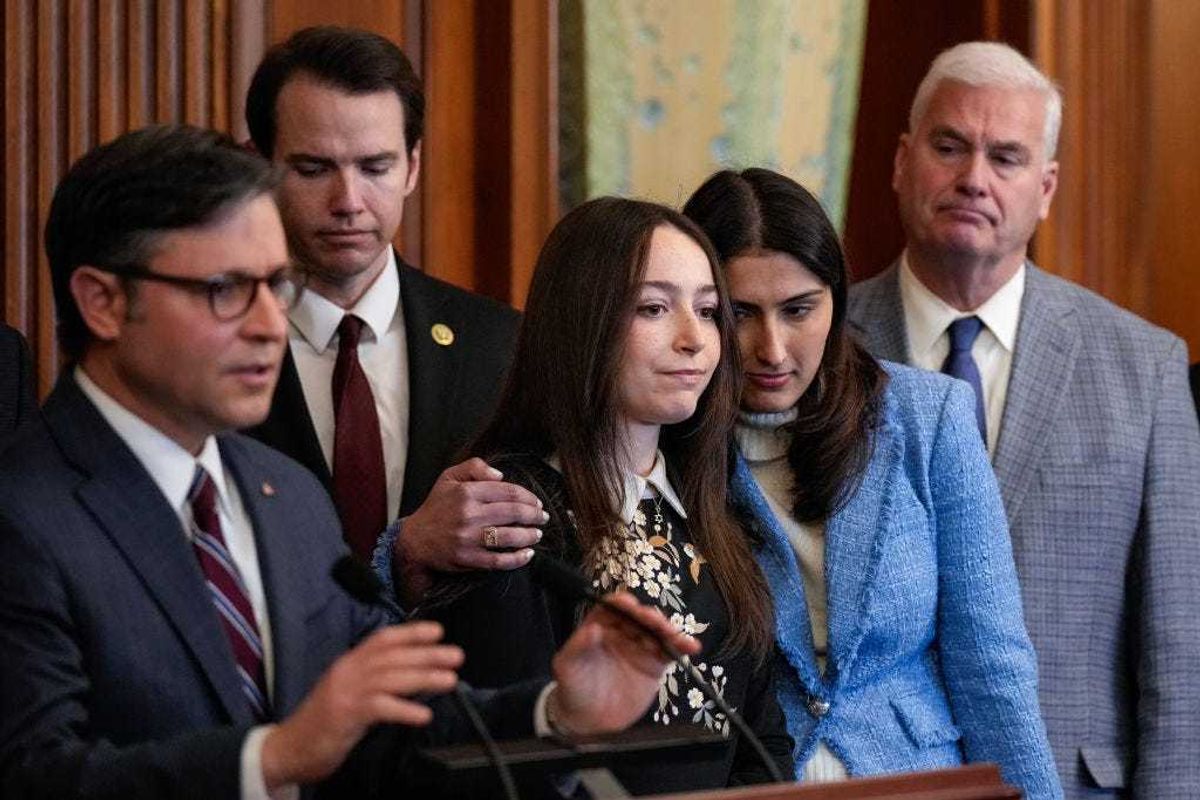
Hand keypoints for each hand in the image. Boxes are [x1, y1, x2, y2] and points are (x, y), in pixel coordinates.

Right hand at [261, 622, 461, 787]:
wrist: (287, 750)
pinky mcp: (344, 715)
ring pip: (391, 677)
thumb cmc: (324, 724)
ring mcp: (345, 691)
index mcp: (348, 663)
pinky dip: (404, 709)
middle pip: (392, 656)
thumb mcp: (349, 694)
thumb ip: (375, 683)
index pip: (382, 639)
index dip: (411, 632)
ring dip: (424, 678)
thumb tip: (412, 676)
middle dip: (427, 654)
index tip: (438, 631)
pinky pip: (380, 707)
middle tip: (456, 656)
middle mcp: (347, 671)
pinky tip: (424, 715)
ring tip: (450, 681)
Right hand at [393, 458, 547, 600]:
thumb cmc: (436, 507)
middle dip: (534, 516)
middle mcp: (469, 514)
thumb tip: (501, 476)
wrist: (415, 540)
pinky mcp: (468, 558)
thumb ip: (475, 467)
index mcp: (467, 492)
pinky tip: (527, 554)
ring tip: (537, 534)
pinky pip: (499, 560)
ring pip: (509, 536)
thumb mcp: (449, 477)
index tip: (536, 502)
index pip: (508, 492)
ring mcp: (468, 538)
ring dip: (529, 535)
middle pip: (513, 513)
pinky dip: (517, 559)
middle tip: (543, 518)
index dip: (528, 497)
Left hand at [548, 592, 699, 735]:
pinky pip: (670, 652)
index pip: (614, 608)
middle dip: (648, 616)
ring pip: (657, 632)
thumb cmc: (573, 686)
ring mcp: (640, 648)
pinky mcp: (654, 665)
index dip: (622, 604)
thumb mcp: (567, 666)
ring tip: (674, 634)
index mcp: (601, 625)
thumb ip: (578, 647)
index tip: (629, 606)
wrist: (586, 719)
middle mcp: (623, 632)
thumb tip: (592, 629)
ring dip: (668, 629)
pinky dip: (682, 647)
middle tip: (654, 622)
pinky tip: (691, 647)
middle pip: (640, 617)